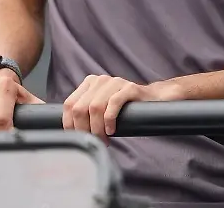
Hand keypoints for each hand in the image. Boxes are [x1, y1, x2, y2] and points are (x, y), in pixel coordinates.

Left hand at [62, 75, 179, 140]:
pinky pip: (113, 103)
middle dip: (84, 130)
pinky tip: (112, 130)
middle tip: (93, 141)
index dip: (70, 124)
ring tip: (104, 139)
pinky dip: (109, 120)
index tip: (77, 138)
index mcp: (89, 83)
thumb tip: (72, 133)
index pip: (69, 104)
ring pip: (95, 107)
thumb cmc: (125, 108)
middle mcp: (100, 80)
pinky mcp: (129, 88)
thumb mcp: (102, 107)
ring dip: (97, 129)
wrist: (154, 99)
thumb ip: (86, 113)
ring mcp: (115, 82)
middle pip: (80, 108)